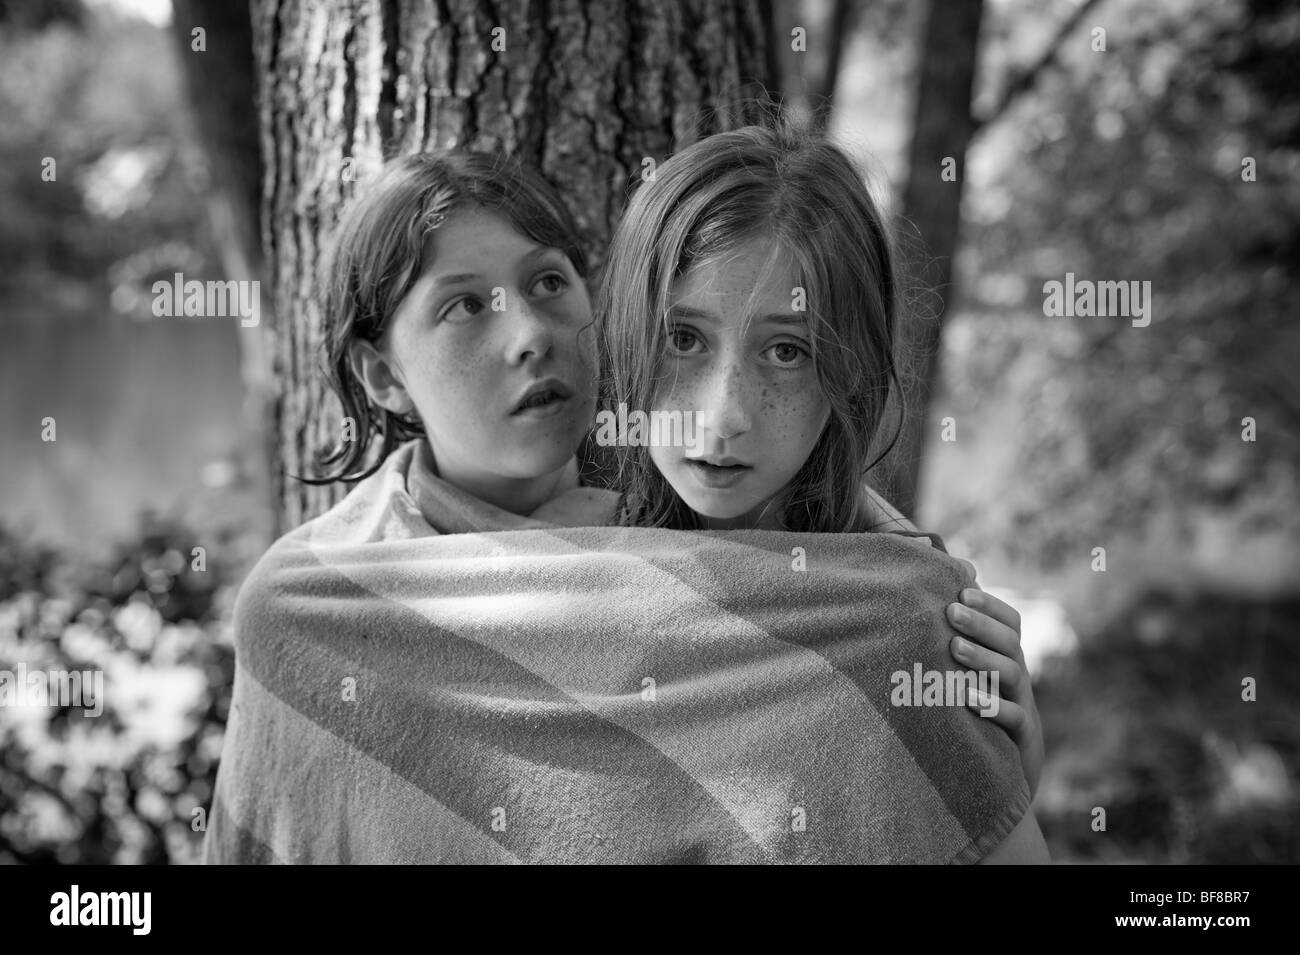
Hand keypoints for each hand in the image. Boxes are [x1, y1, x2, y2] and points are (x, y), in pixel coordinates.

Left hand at [946, 583, 1043, 799]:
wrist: (1008, 765)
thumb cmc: (980, 704)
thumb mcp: (972, 669)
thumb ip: (961, 630)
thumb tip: (951, 579)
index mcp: (1008, 655)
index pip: (1009, 622)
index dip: (990, 605)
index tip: (961, 593)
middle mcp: (1018, 675)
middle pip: (1009, 643)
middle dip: (980, 625)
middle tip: (951, 612)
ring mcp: (1022, 704)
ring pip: (1011, 675)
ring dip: (983, 659)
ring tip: (954, 648)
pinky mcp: (1020, 736)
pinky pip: (1012, 718)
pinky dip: (991, 706)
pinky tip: (966, 697)